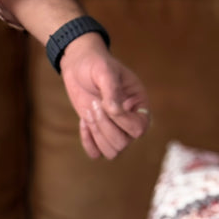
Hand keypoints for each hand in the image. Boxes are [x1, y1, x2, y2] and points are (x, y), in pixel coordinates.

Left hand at [59, 34, 150, 159]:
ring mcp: (114, 129)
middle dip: (104, 125)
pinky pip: (96, 154)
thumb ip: (112, 91)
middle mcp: (130, 121)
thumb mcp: (105, 71)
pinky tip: (83, 122)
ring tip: (89, 112)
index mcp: (139, 106)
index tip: (104, 101)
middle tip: (93, 103)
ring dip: (96, 134)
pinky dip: (88, 142)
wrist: (79, 64)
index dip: (120, 120)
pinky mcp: (97, 133)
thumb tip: (115, 111)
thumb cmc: (96, 64)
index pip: (139, 129)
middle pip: (123, 143)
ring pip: (112, 152)